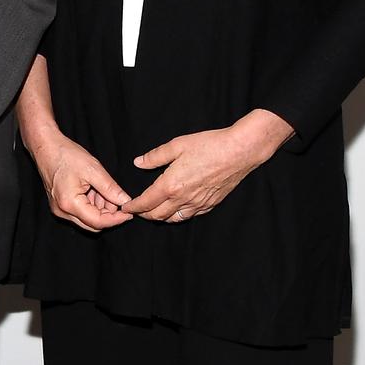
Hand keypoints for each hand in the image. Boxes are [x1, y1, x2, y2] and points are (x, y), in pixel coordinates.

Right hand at [24, 123, 131, 233]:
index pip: (98, 222)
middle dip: (108, 213)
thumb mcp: (93, 169)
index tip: (130, 212)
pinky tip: (93, 190)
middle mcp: (62, 211)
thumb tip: (126, 202)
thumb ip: (111, 189)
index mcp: (70, 204)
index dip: (117, 219)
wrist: (45, 147)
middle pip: (93, 224)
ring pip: (87, 219)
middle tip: (116, 197)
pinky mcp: (59, 205)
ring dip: (100, 208)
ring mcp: (59, 209)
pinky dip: (91, 205)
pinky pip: (79, 212)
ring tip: (102, 188)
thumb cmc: (66, 155)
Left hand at [123, 109, 294, 222]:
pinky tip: (177, 208)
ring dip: (161, 217)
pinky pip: (190, 215)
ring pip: (174, 219)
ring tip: (154, 211)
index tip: (126, 207)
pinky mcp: (211, 204)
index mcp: (171, 185)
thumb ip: (155, 156)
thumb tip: (138, 163)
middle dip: (145, 214)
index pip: (146, 202)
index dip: (134, 206)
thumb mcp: (176, 145)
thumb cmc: (208, 145)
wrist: (238, 152)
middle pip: (158, 215)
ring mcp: (198, 203)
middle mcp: (183, 199)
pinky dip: (179, 215)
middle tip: (138, 210)